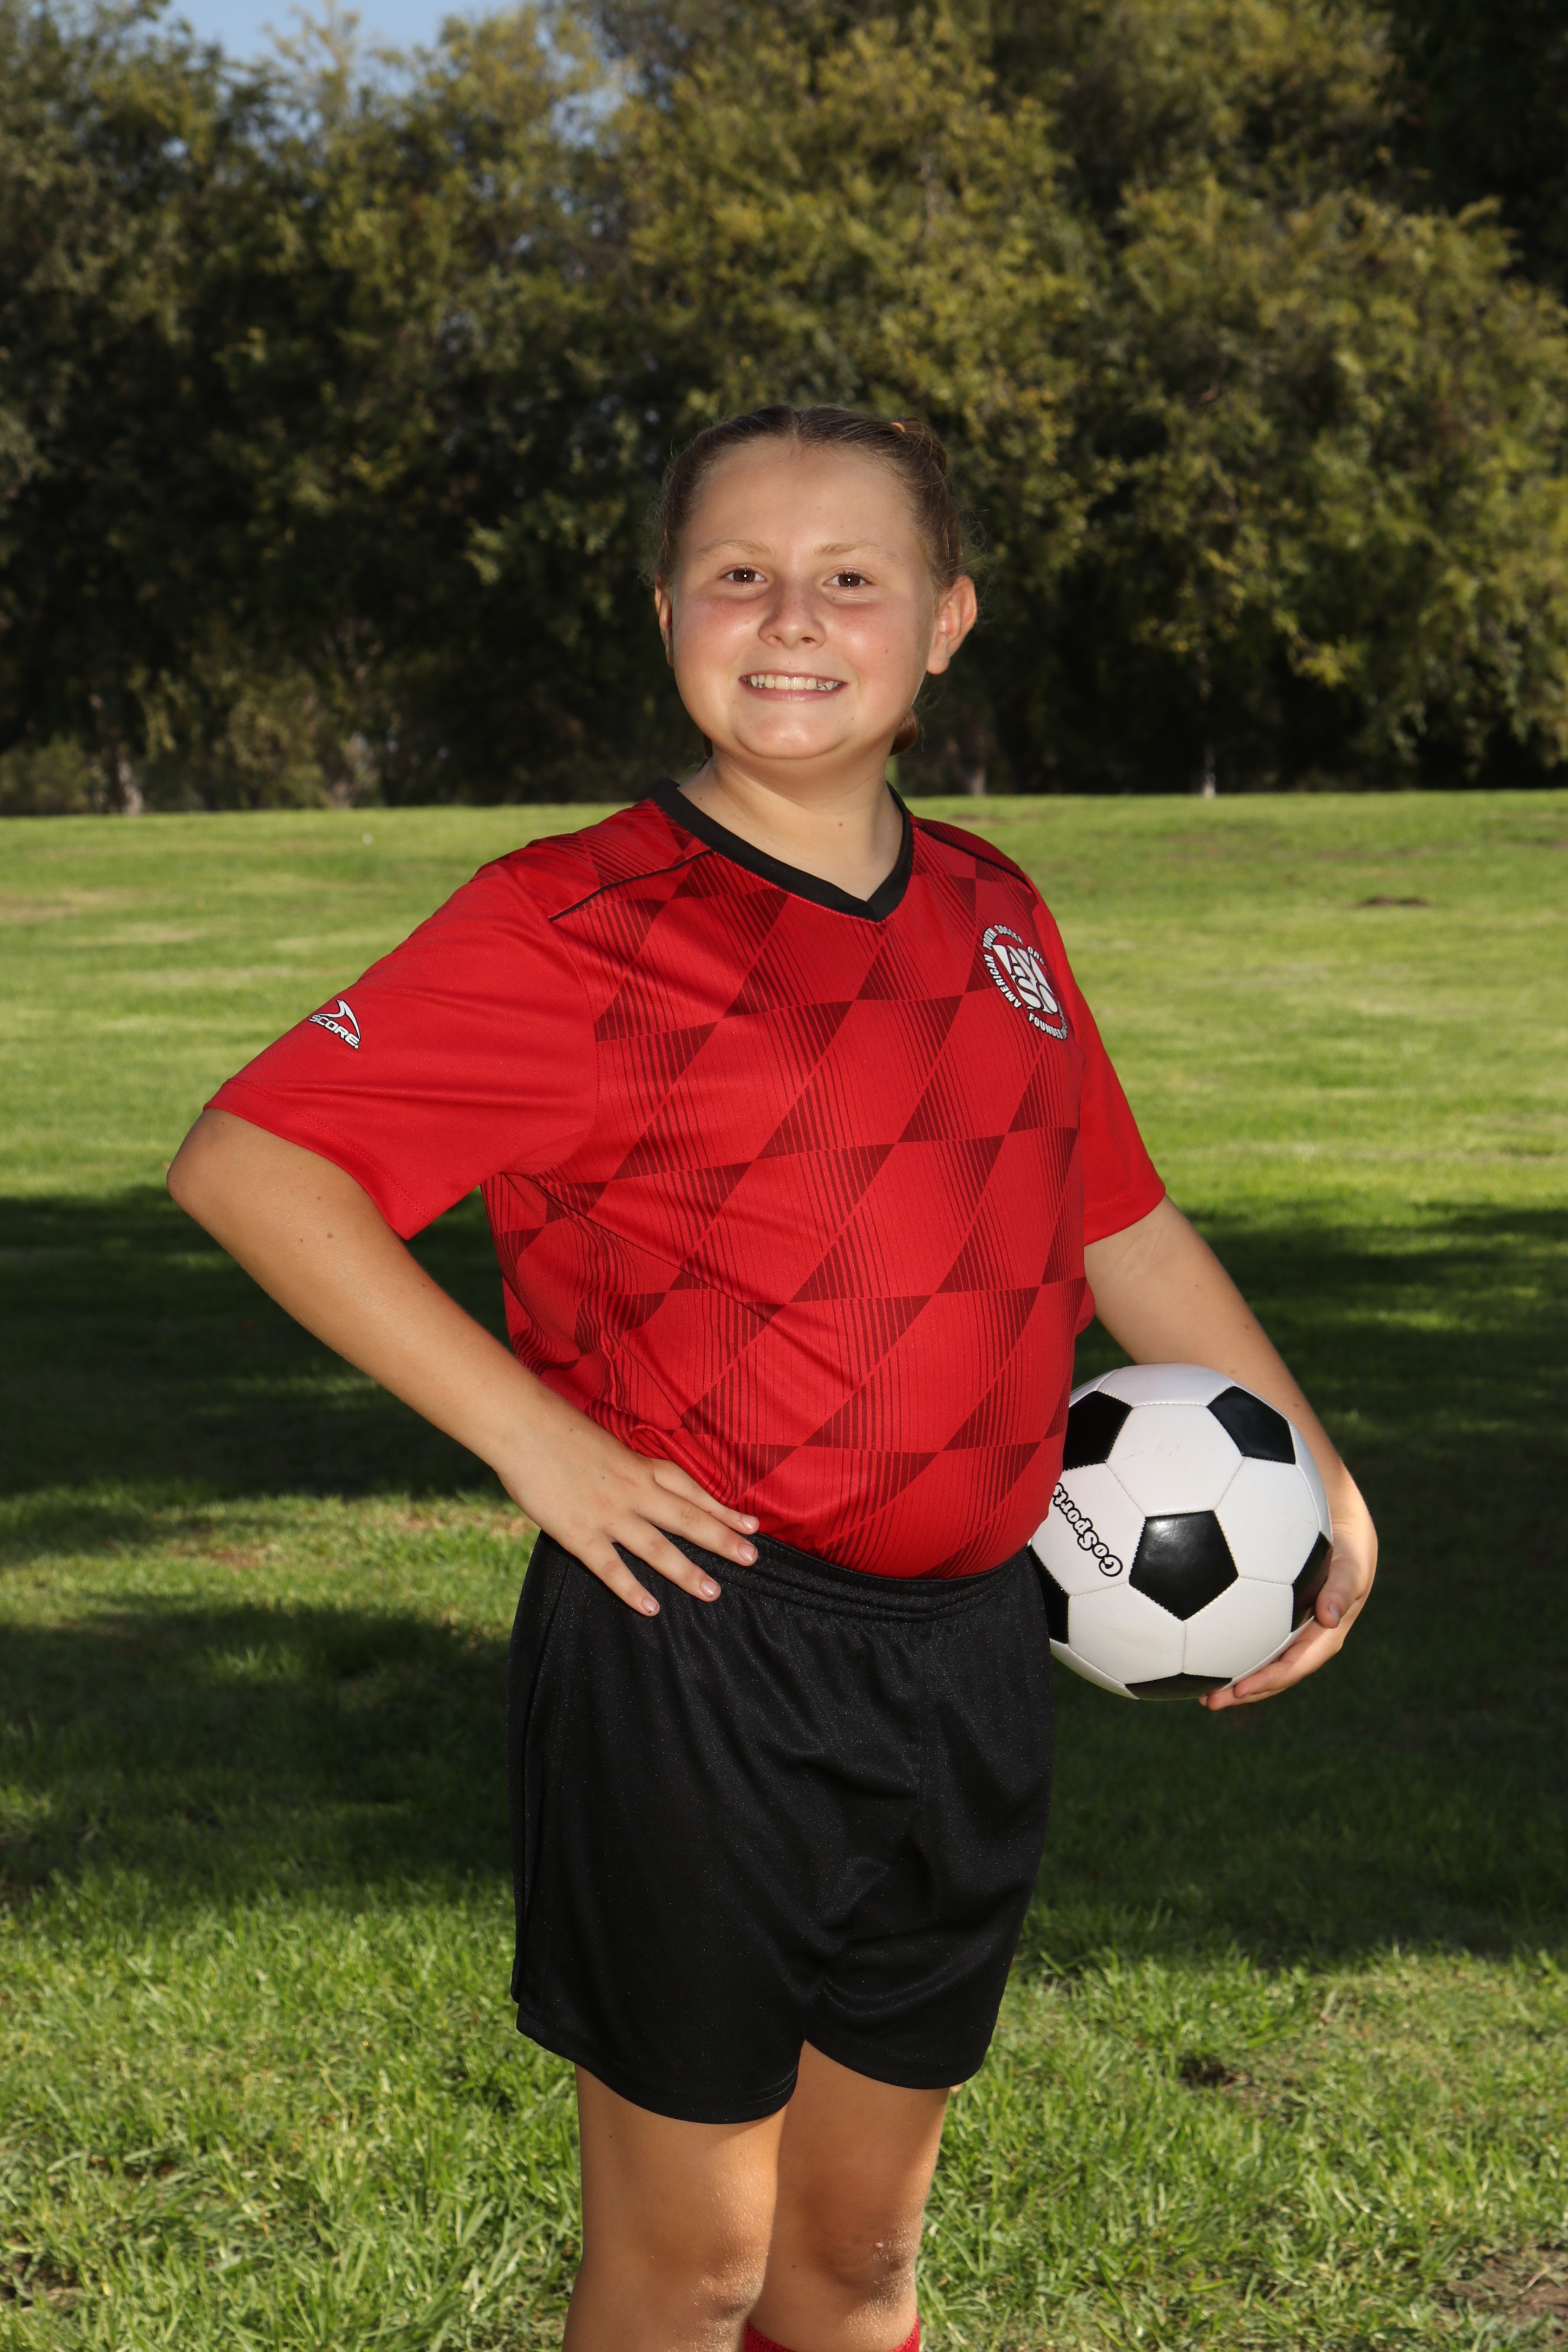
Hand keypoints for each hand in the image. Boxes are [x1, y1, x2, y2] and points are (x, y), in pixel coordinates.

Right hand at [496, 1384, 758, 1614]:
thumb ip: (624, 1469)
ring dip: (687, 1571)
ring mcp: (609, 1513)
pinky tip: (651, 1608)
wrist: (523, 1424)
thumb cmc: (558, 1429)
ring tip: (713, 1592)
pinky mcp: (579, 1532)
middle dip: (723, 1540)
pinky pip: (611, 1567)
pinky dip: (631, 1589)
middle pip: (688, 1519)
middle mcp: (634, 1490)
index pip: (692, 1491)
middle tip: (752, 1559)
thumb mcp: (605, 1445)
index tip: (751, 1524)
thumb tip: (635, 1486)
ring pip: (658, 1547)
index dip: (723, 1509)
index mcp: (640, 1465)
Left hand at [1202, 1476, 1376, 1709]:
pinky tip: (1197, 1644)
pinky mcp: (1274, 1611)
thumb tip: (1330, 1618)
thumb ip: (1342, 1588)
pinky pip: (1249, 1632)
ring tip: (1198, 1688)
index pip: (1295, 1666)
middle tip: (1209, 1702)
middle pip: (1272, 1672)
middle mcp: (1304, 1637)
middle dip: (1244, 1691)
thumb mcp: (1352, 1564)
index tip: (1240, 1691)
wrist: (1339, 1521)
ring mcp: (1289, 1626)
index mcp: (1324, 1635)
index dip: (1269, 1681)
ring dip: (1231, 1675)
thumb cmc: (1348, 1542)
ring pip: (1258, 1657)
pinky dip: (1228, 1644)